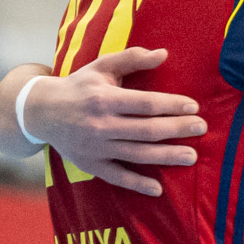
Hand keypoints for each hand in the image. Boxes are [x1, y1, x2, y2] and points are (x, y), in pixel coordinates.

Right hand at [27, 48, 206, 196]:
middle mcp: (100, 125)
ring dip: (167, 157)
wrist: (41, 111)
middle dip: (177, 129)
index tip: (193, 107)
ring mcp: (96, 148)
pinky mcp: (91, 165)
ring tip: (191, 156)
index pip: (145, 104)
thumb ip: (131, 59)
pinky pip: (117, 177)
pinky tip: (158, 189)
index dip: (171, 105)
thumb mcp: (101, 66)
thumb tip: (163, 53)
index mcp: (104, 99)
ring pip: (138, 155)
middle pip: (147, 130)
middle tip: (201, 128)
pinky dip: (137, 184)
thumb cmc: (79, 86)